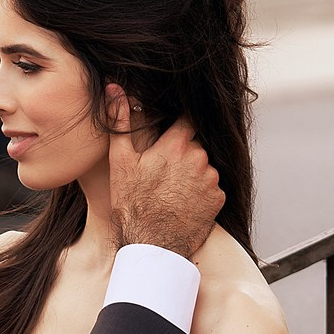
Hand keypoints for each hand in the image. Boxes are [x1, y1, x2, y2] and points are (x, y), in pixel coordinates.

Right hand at [105, 86, 222, 257]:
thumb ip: (120, 121)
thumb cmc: (133, 205)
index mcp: (177, 145)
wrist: (152, 245)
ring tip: (172, 190)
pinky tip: (183, 202)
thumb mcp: (120, 161)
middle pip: (195, 145)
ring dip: (193, 173)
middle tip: (164, 171)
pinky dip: (201, 192)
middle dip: (183, 153)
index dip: (178, 125)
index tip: (171, 132)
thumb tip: (114, 89)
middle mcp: (200, 158)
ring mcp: (212, 179)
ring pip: (205, 166)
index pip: (187, 120)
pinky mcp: (219, 199)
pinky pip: (212, 187)